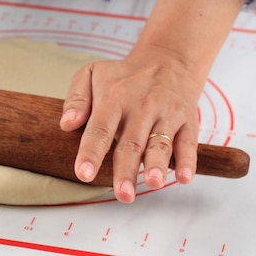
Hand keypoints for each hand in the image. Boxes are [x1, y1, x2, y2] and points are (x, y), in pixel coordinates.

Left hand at [60, 49, 202, 202]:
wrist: (167, 61)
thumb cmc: (123, 76)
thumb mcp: (91, 73)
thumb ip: (76, 98)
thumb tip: (66, 123)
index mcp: (113, 98)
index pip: (100, 129)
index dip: (92, 152)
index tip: (84, 174)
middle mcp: (141, 107)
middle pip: (131, 144)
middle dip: (126, 170)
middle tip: (122, 195)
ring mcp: (166, 115)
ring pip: (160, 144)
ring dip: (157, 165)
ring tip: (153, 184)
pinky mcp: (187, 122)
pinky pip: (189, 143)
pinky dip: (188, 161)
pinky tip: (183, 177)